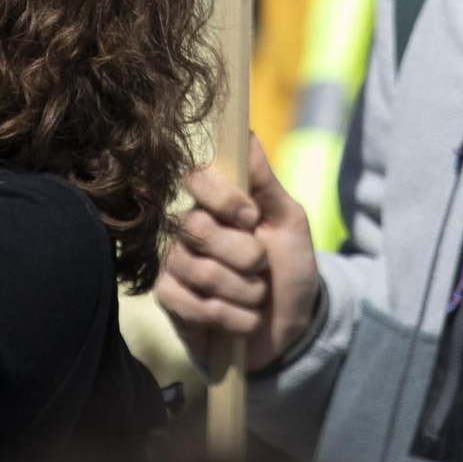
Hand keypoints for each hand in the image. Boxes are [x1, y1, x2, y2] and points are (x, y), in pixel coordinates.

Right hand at [155, 135, 318, 373]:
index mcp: (215, 201)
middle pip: (197, 227)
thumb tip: (248, 134)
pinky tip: (243, 319)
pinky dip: (230, 317)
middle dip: (244, 255)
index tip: (252, 217)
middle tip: (263, 267)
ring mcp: (175, 263)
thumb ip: (266, 181)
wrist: (291, 327)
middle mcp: (188, 226)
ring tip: (257, 297)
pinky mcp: (171, 300)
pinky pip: (191, 306)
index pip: (196, 179)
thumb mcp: (289, 221)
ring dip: (244, 291)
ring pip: (200, 271)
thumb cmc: (289, 266)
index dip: (223, 199)